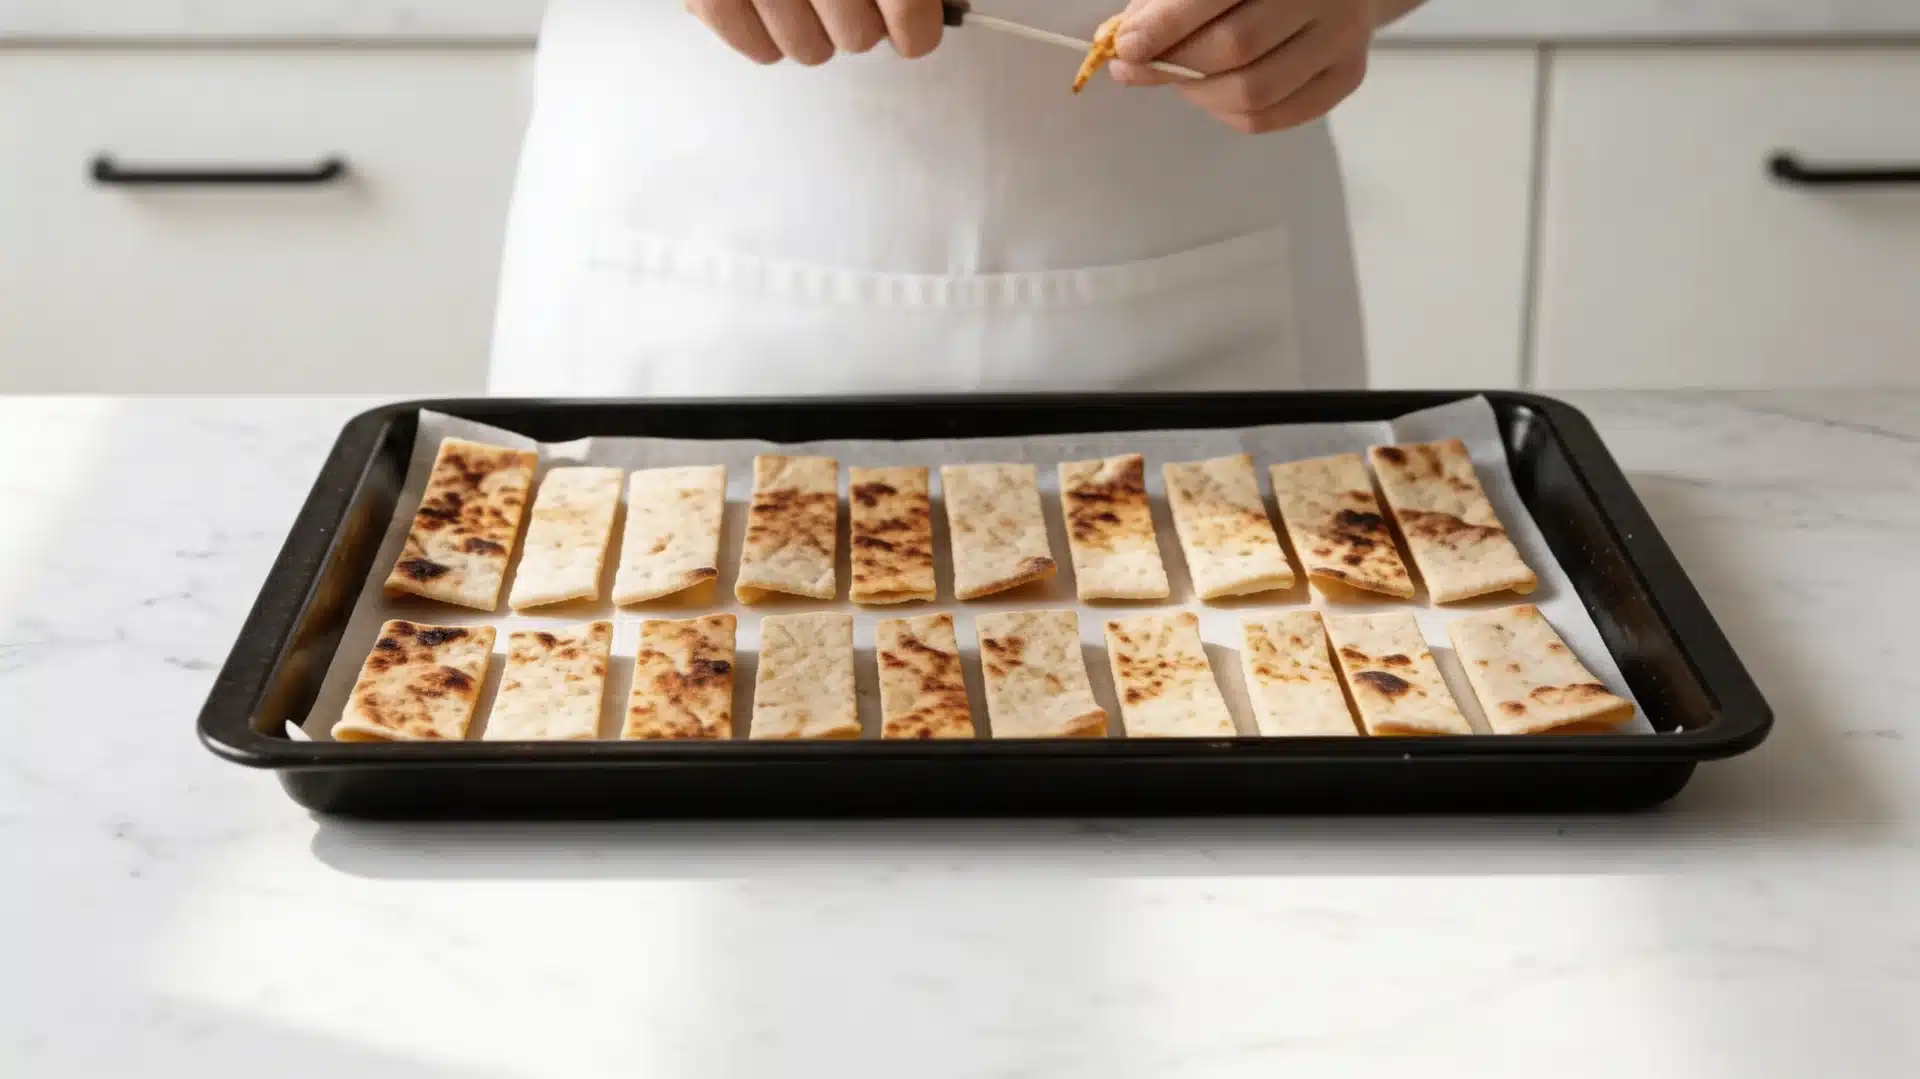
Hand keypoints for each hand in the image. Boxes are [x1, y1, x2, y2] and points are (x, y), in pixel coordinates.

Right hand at [688, 0, 942, 65]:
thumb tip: (933, 7)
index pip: (908, 13)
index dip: (915, 27)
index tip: (911, 26)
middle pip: (858, 38)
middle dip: (856, 19)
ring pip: (811, 51)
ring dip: (813, 28)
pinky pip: (760, 50)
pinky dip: (767, 32)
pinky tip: (770, 0)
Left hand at [1109, 0, 1372, 133]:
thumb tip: (1123, 38)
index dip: (1165, 25)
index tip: (1126, 46)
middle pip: (1236, 47)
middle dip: (1173, 65)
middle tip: (1135, 69)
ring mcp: (1343, 37)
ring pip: (1255, 91)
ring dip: (1198, 94)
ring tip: (1177, 79)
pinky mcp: (1348, 76)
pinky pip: (1275, 116)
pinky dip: (1228, 113)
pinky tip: (1212, 94)